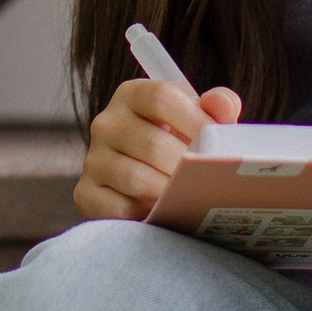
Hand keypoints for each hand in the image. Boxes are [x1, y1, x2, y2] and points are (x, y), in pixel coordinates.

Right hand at [76, 75, 240, 219]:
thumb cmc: (175, 143)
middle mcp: (106, 123)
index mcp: (132, 95)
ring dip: (169, 193)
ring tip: (192, 198)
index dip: (195, 120)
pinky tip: (164, 214)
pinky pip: (118, 208)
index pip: (161, 97)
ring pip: (136, 178)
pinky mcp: (87, 193)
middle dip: (186, 165)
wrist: (144, 179)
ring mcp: (93, 159)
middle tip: (210, 180)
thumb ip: (215, 107)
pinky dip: (145, 215)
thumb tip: (224, 105)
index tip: (217, 142)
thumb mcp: (195, 119)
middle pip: (151, 142)